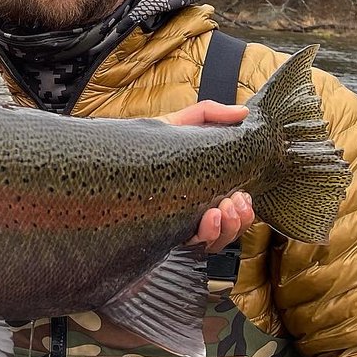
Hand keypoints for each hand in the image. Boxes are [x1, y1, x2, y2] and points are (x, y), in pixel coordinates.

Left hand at [159, 101, 254, 252]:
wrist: (111, 153)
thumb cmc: (147, 143)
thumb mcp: (179, 124)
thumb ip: (209, 114)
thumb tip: (242, 111)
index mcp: (203, 191)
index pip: (233, 210)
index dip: (245, 210)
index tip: (243, 196)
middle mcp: (192, 212)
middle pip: (227, 230)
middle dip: (238, 220)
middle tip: (233, 202)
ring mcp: (178, 225)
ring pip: (214, 241)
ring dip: (226, 228)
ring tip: (220, 210)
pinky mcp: (163, 234)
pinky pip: (192, 245)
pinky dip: (206, 234)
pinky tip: (208, 219)